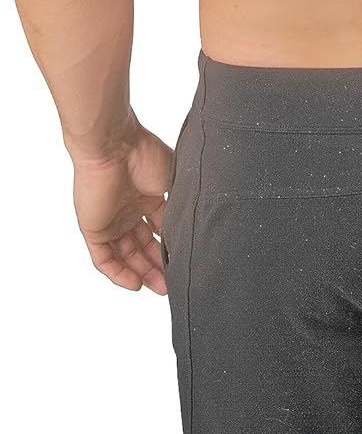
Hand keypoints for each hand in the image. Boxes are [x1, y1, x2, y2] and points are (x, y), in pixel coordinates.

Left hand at [72, 117, 173, 293]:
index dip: (170, 247)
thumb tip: (195, 223)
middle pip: (142, 246)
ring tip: (159, 288)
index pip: (160, 229)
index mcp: (148, 196)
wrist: (114, 146)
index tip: (184, 262)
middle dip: (157, 266)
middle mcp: (128, 210)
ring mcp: (110, 220)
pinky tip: (135, 284)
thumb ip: (181, 203)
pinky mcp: (93, 229)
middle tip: (172, 284)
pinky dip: (118, 274)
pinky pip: (104, 259)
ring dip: (141, 273)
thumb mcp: (173, 182)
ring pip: (125, 255)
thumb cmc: (145, 154)